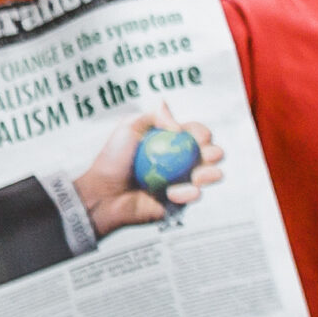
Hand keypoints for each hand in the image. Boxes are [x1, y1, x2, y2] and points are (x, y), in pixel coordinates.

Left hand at [72, 104, 224, 234]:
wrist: (103, 192)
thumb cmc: (112, 160)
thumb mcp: (128, 127)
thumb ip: (154, 116)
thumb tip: (179, 123)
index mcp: (170, 142)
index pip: (196, 134)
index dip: (202, 133)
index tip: (198, 137)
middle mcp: (179, 161)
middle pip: (208, 154)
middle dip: (214, 153)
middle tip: (208, 155)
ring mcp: (181, 181)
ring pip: (209, 176)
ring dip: (210, 174)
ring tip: (200, 176)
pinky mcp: (178, 201)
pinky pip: (193, 197)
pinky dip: (188, 193)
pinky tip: (174, 192)